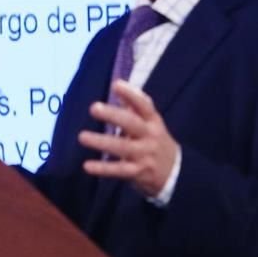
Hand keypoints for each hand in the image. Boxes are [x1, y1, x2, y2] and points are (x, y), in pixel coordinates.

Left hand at [79, 80, 178, 197]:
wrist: (175, 170)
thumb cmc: (156, 140)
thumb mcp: (151, 122)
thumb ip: (135, 106)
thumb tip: (118, 84)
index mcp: (153, 121)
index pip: (144, 105)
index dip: (131, 94)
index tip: (116, 84)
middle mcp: (150, 136)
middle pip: (132, 123)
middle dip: (113, 115)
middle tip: (93, 107)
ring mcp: (145, 155)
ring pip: (122, 147)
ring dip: (101, 142)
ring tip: (82, 136)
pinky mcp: (138, 172)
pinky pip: (119, 170)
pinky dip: (103, 168)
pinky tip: (87, 165)